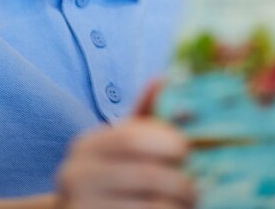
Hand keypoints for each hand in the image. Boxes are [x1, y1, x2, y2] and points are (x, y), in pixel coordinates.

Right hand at [55, 83, 195, 207]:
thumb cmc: (112, 176)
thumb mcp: (122, 145)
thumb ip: (144, 116)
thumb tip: (165, 78)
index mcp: (87, 146)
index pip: (132, 138)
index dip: (167, 143)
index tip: (189, 151)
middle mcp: (76, 176)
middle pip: (146, 175)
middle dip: (181, 181)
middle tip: (198, 187)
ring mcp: (82, 206)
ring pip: (150, 207)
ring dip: (179, 206)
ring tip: (189, 204)